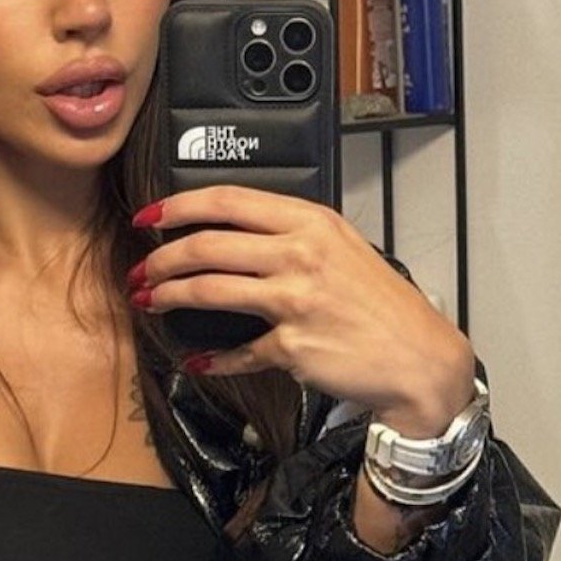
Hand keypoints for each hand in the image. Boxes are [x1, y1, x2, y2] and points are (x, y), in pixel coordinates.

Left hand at [130, 187, 474, 435]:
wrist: (420, 358)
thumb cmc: (381, 305)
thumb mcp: (341, 248)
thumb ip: (289, 234)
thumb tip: (230, 233)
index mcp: (310, 222)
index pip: (227, 200)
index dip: (176, 206)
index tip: (148, 217)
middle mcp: (300, 254)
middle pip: (207, 245)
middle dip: (161, 259)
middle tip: (141, 270)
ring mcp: (295, 299)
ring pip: (209, 289)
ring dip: (169, 296)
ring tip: (150, 301)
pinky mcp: (292, 345)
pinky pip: (238, 350)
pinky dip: (213, 357)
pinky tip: (198, 360)